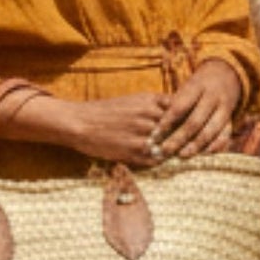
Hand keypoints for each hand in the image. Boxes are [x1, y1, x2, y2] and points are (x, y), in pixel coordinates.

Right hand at [30, 92, 169, 163]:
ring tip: (158, 150)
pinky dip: (154, 160)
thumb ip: (154, 103)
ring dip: (164, 149)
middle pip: (174, 129)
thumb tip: (177, 109)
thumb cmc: (105, 110)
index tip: (178, 123)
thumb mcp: (132, 99)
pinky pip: (154, 160)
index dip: (179, 118)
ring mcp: (142, 136)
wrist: (79, 122)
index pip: (178, 110)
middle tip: (171, 139)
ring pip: (165, 145)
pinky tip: (147, 157)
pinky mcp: (133, 153)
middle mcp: (148, 117)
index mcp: (149, 101)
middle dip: (172, 135)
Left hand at [152, 61, 245, 158]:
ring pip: (210, 131)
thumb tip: (155, 125)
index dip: (166, 123)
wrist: (225, 75)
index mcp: (197, 87)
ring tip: (181, 156)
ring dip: (195, 146)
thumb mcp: (185, 88)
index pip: (179, 106)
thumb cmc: (197, 86)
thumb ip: (172, 103)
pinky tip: (203, 155)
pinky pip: (224, 136)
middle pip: (194, 122)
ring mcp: (224, 109)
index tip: (154, 136)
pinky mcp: (231, 120)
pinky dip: (214, 147)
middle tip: (164, 151)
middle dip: (178, 139)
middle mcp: (212, 98)